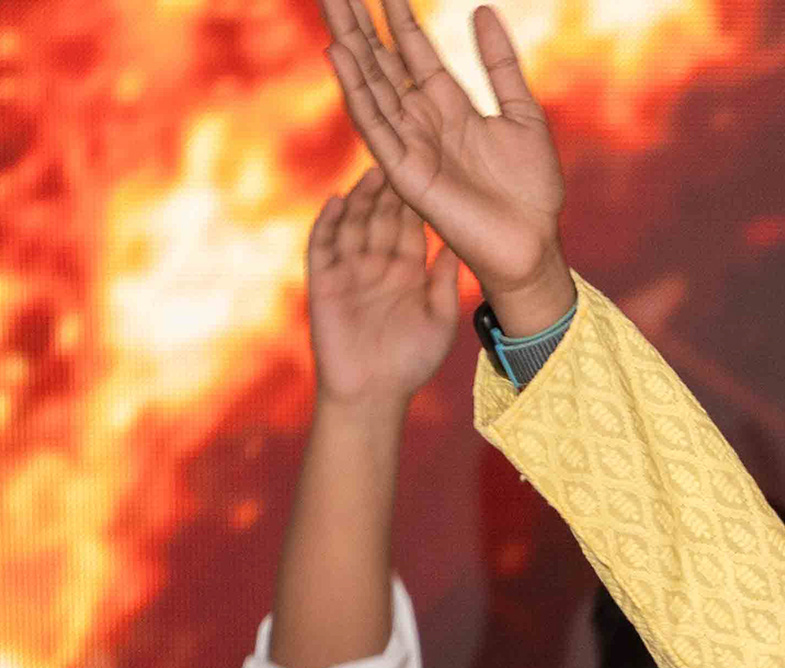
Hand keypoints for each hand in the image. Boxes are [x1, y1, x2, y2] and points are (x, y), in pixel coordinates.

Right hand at [304, 164, 462, 409]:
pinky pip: (323, 245)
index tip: (431, 171)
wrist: (373, 394)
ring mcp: (349, 270)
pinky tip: (338, 200)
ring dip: (361, 197)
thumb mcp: (440, 317)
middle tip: (401, 156)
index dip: (417, 201)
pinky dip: (329, 222)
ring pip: (354, 224)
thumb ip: (445, 280)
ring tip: (374, 169)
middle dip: (389, 189)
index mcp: (406, 271)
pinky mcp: (325, 281)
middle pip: (380, 217)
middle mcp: (376, 265)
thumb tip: (461, 244)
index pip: (409, 226)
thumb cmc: (411, 363)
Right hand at [320, 0, 570, 324]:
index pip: (413, 51)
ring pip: (370, 85)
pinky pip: (374, 125)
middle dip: (359, 24)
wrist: (533, 245)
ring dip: (349, 46)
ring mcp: (410, 143)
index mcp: (449, 105)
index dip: (397, 17)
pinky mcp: (405, 171)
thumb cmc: (532, 189)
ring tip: (332, 8)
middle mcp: (422, 120)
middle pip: (381, 62)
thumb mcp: (523, 113)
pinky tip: (340, 57)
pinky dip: (356, 90)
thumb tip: (481, 10)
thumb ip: (500, 65)